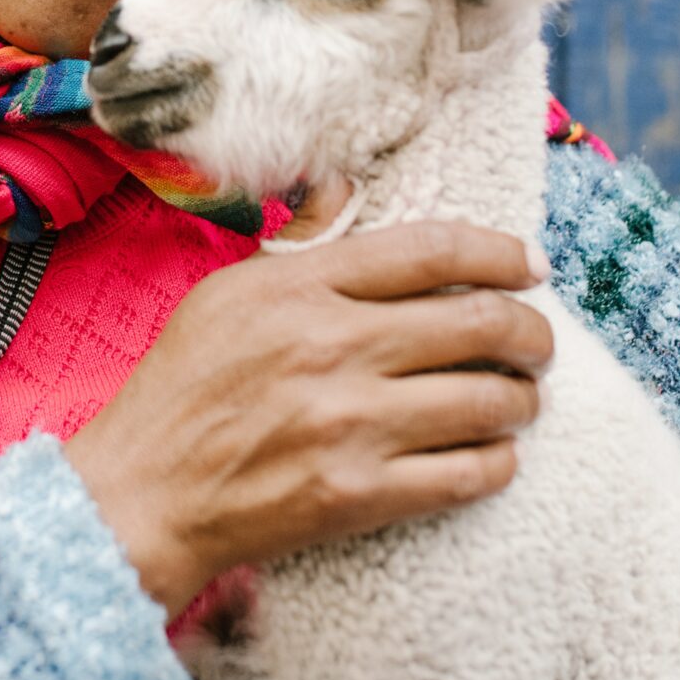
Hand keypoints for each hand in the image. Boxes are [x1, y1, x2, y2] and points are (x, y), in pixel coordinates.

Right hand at [65, 218, 552, 615]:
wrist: (142, 493)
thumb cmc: (183, 388)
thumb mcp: (227, 292)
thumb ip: (300, 243)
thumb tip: (346, 185)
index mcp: (301, 287)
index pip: (432, 250)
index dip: (500, 253)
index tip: (530, 267)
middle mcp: (332, 347)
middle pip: (480, 322)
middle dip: (531, 333)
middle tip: (537, 343)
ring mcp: (349, 423)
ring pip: (488, 400)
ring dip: (522, 399)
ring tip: (518, 399)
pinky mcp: (358, 494)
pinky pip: (468, 473)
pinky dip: (498, 462)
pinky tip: (493, 454)